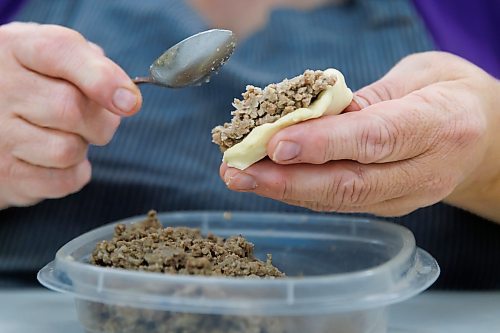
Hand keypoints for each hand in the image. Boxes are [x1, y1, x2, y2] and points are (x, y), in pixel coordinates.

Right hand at [0, 22, 141, 208]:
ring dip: (82, 148)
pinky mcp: (5, 173)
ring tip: (64, 136)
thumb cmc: (34, 86)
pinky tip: (57, 160)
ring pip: (68, 149)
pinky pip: (62, 181)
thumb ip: (89, 65)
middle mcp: (0, 87)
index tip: (130, 102)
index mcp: (16, 47)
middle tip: (94, 120)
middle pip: (71, 108)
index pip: (60, 52)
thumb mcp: (52, 60)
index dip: (102, 79)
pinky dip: (73, 174)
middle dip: (100, 121)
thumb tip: (125, 96)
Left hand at [221, 52, 499, 221]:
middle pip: (349, 184)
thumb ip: (369, 98)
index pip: (375, 139)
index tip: (275, 144)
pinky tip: (266, 181)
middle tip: (237, 170)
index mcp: (440, 126)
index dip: (323, 144)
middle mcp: (423, 172)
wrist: (487, 139)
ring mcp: (405, 197)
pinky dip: (298, 192)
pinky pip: (339, 201)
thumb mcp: (421, 75)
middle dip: (286, 181)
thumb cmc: (451, 96)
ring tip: (239, 176)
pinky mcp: (387, 205)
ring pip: (338, 200)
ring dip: (283, 191)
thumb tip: (311, 118)